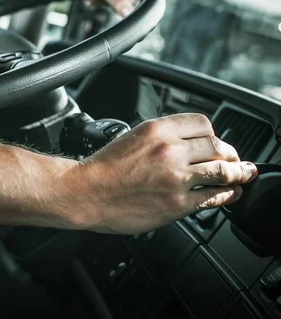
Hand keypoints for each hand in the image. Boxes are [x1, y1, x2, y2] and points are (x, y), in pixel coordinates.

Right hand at [69, 114, 257, 234]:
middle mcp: (169, 150)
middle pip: (218, 146)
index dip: (213, 134)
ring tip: (241, 175)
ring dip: (236, 174)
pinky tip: (229, 194)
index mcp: (157, 129)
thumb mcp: (131, 137)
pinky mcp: (177, 203)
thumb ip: (161, 137)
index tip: (216, 142)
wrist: (85, 192)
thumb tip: (188, 143)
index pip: (203, 123)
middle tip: (233, 160)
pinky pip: (214, 197)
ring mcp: (176, 178)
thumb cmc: (102, 168)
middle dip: (229, 154)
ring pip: (223, 171)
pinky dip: (227, 195)